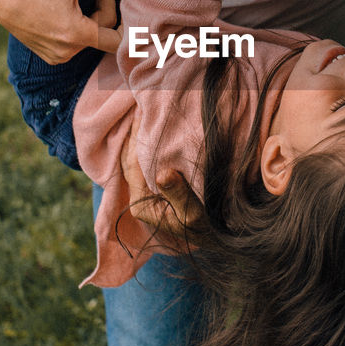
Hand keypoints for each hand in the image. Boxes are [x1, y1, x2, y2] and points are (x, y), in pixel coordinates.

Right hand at [0, 0, 132, 63]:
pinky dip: (77, 27)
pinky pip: (73, 43)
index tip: (126, 4)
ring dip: (91, 17)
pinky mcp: (48, 54)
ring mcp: (56, 55)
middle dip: (104, 7)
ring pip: (88, 37)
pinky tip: (67, 9)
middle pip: (102, 32)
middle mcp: (67, 51)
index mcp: (75, 34)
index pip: (117, 41)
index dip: (128, 23)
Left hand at [123, 114, 201, 241]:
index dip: (136, 137)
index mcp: (141, 203)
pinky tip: (153, 130)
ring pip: (135, 159)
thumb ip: (177, 194)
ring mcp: (146, 192)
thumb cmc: (204, 228)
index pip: (132, 163)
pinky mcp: (155, 188)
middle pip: (129, 159)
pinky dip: (147, 145)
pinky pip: (145, 162)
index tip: (141, 112)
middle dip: (134, 133)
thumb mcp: (193, 215)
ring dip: (139, 138)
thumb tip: (163, 173)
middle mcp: (139, 197)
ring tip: (143, 113)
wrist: (215, 239)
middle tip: (138, 106)